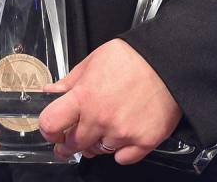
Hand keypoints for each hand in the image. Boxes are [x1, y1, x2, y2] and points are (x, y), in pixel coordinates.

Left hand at [38, 38, 182, 164]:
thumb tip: (51, 91)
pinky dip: (121, 151)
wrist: (168, 62)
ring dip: (96, 144)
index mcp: (84, 96)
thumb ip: (70, 80)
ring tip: (103, 129)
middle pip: (74, 144)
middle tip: (72, 138)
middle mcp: (101, 118)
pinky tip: (122, 136)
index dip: (48, 130)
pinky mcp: (143, 142)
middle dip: (70, 142)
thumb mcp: (93, 60)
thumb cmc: (132, 57)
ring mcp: (122, 133)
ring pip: (98, 152)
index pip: (51, 124)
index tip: (52, 131)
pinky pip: (123, 158)